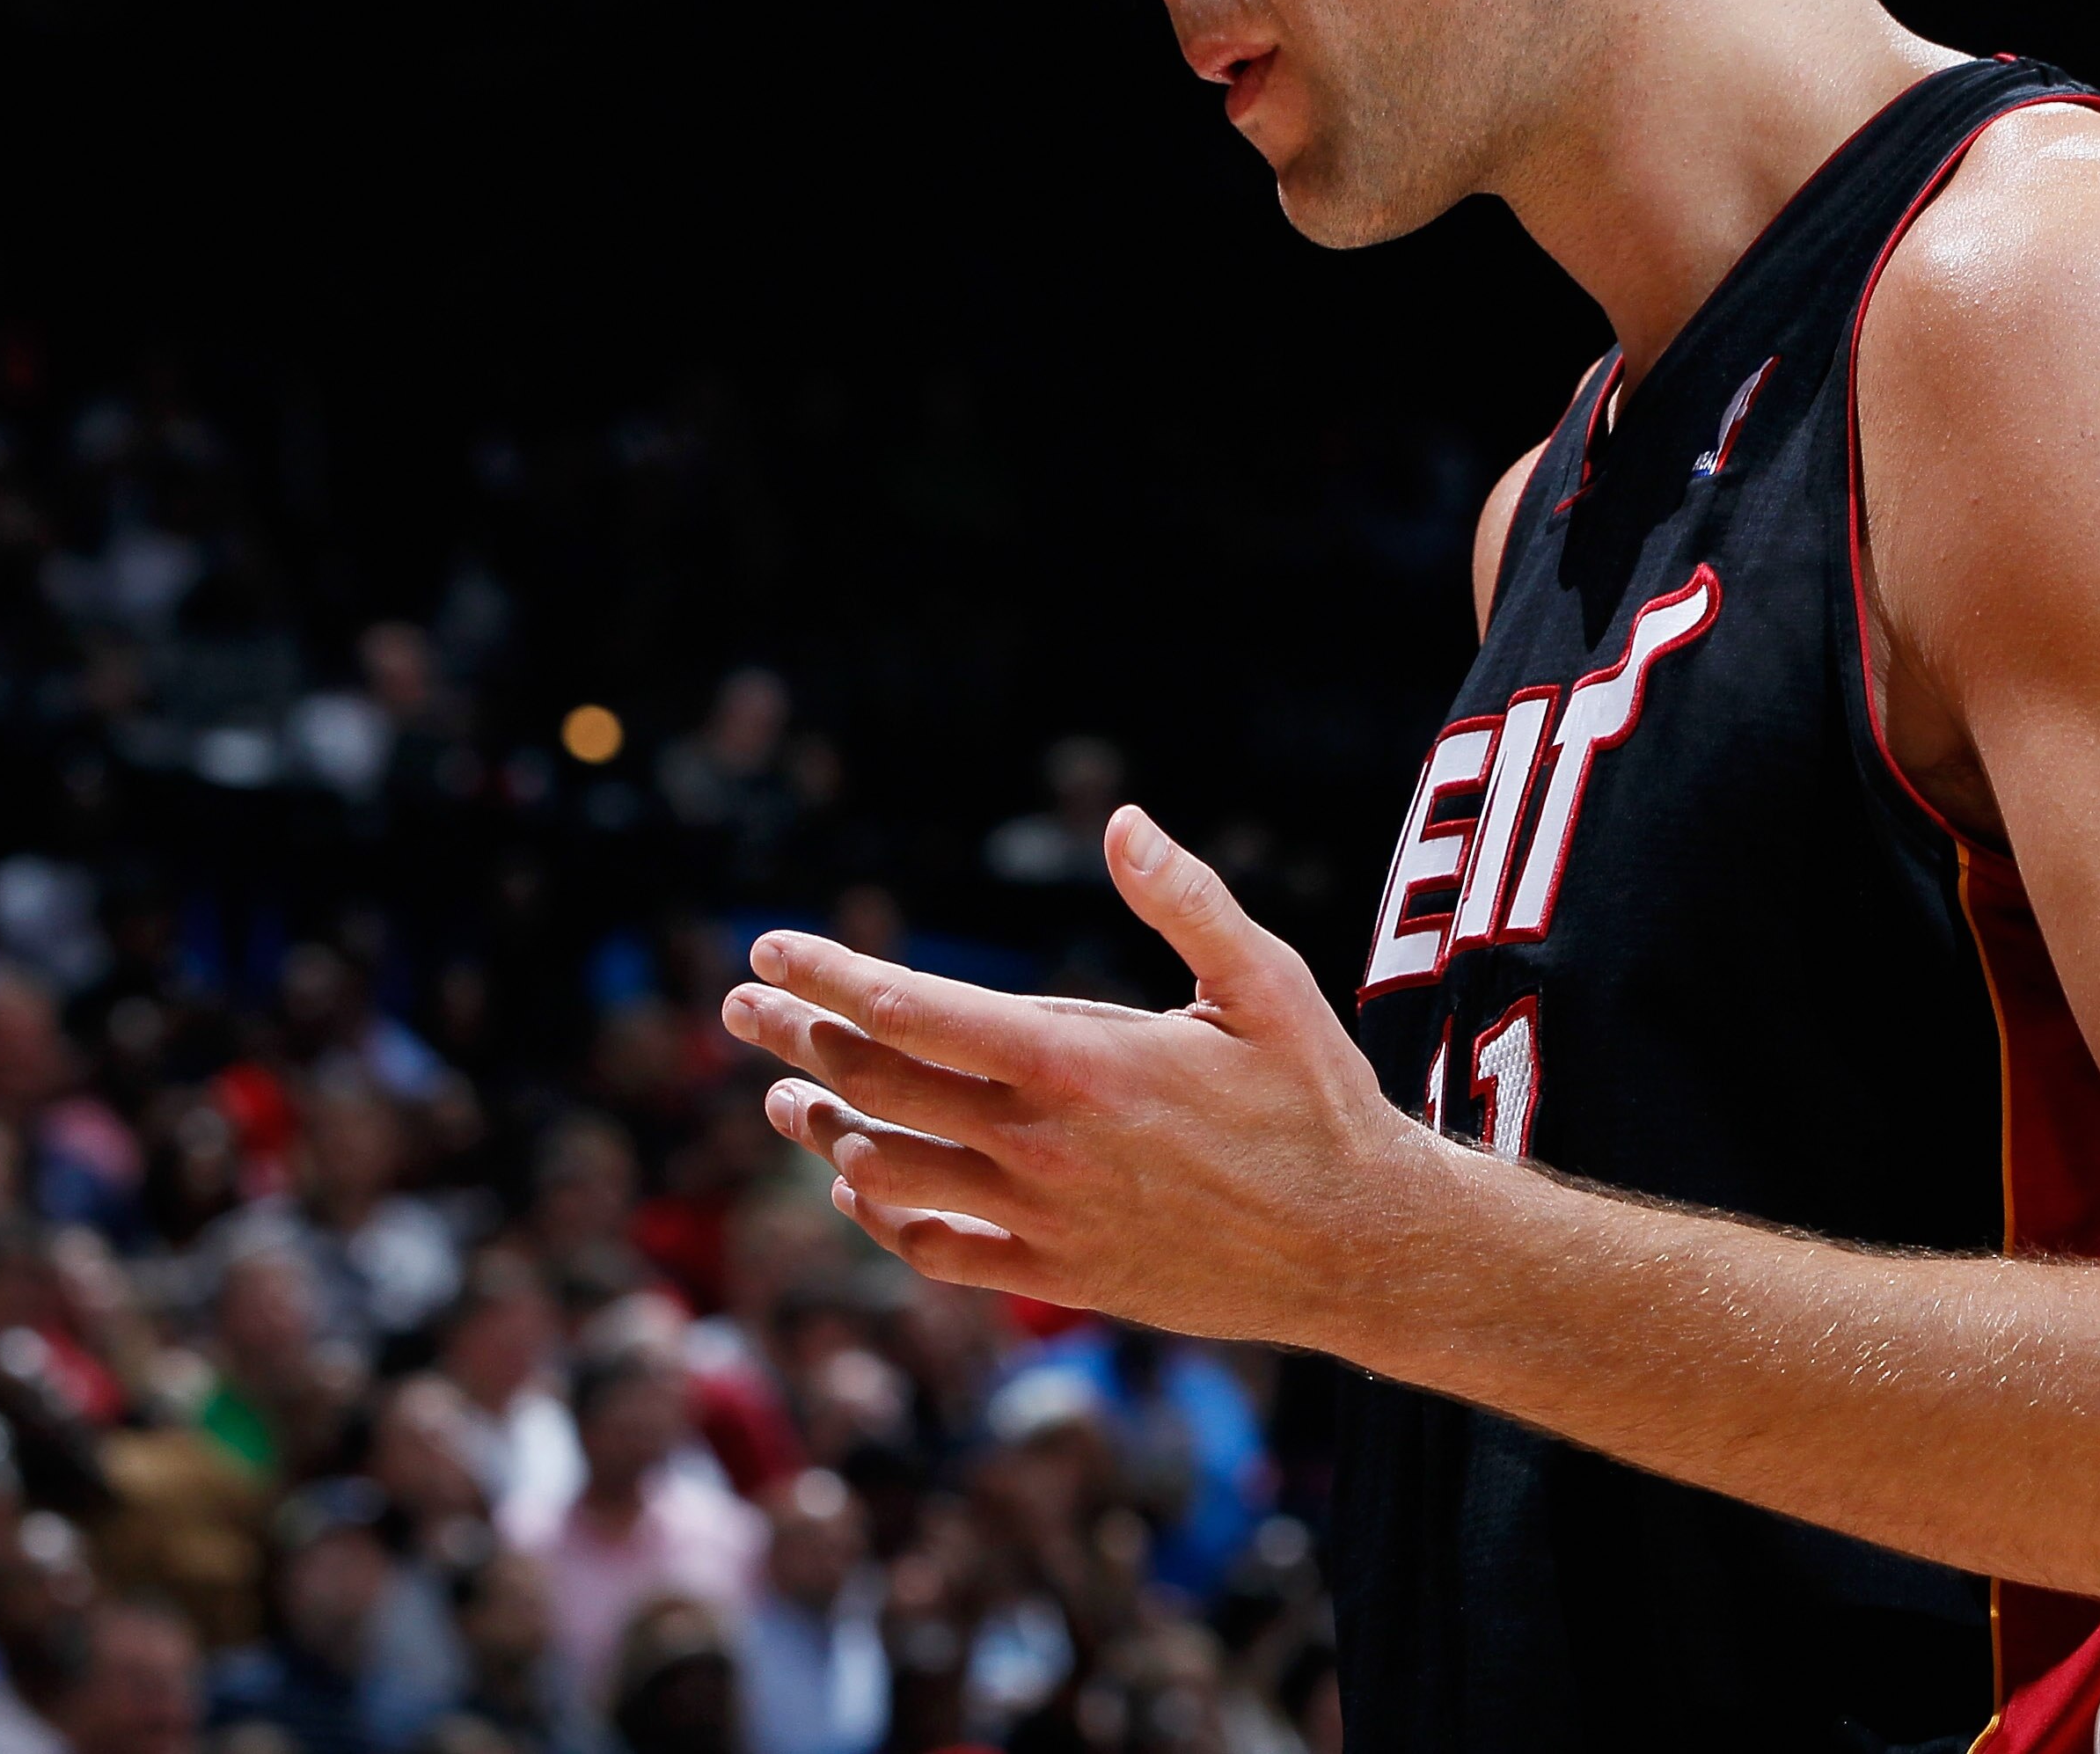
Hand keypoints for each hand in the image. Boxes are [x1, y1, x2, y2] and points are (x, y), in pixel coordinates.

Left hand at [720, 804, 1435, 1344]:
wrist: (1357, 1246)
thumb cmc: (1318, 1100)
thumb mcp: (1267, 981)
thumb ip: (1186, 900)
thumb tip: (1121, 821)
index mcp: (1080, 1061)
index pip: (912, 1011)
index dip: (830, 975)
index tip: (770, 946)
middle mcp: (1042, 1145)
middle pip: (877, 1088)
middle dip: (797, 1038)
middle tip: (743, 1005)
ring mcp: (1043, 1221)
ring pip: (889, 1174)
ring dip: (823, 1130)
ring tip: (782, 1099)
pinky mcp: (1059, 1279)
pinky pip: (936, 1252)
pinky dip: (882, 1217)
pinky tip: (860, 1188)